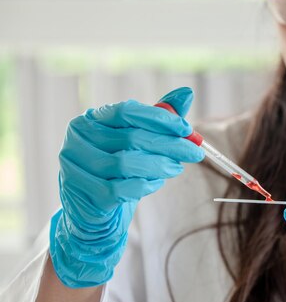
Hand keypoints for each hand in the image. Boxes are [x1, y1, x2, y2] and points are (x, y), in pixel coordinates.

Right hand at [49, 87, 204, 287]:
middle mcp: (78, 139)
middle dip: (170, 145)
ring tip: (176, 168)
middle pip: (131, 137)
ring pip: (125, 163)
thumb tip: (187, 93)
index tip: (187, 130)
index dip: (160, 119)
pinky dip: (144, 185)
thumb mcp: (137, 139)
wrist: (92, 208)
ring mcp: (75, 166)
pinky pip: (119, 188)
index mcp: (90, 119)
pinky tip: (155, 183)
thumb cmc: (117, 168)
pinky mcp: (82, 192)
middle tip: (195, 152)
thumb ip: (159, 116)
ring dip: (159, 165)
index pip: (127, 111)